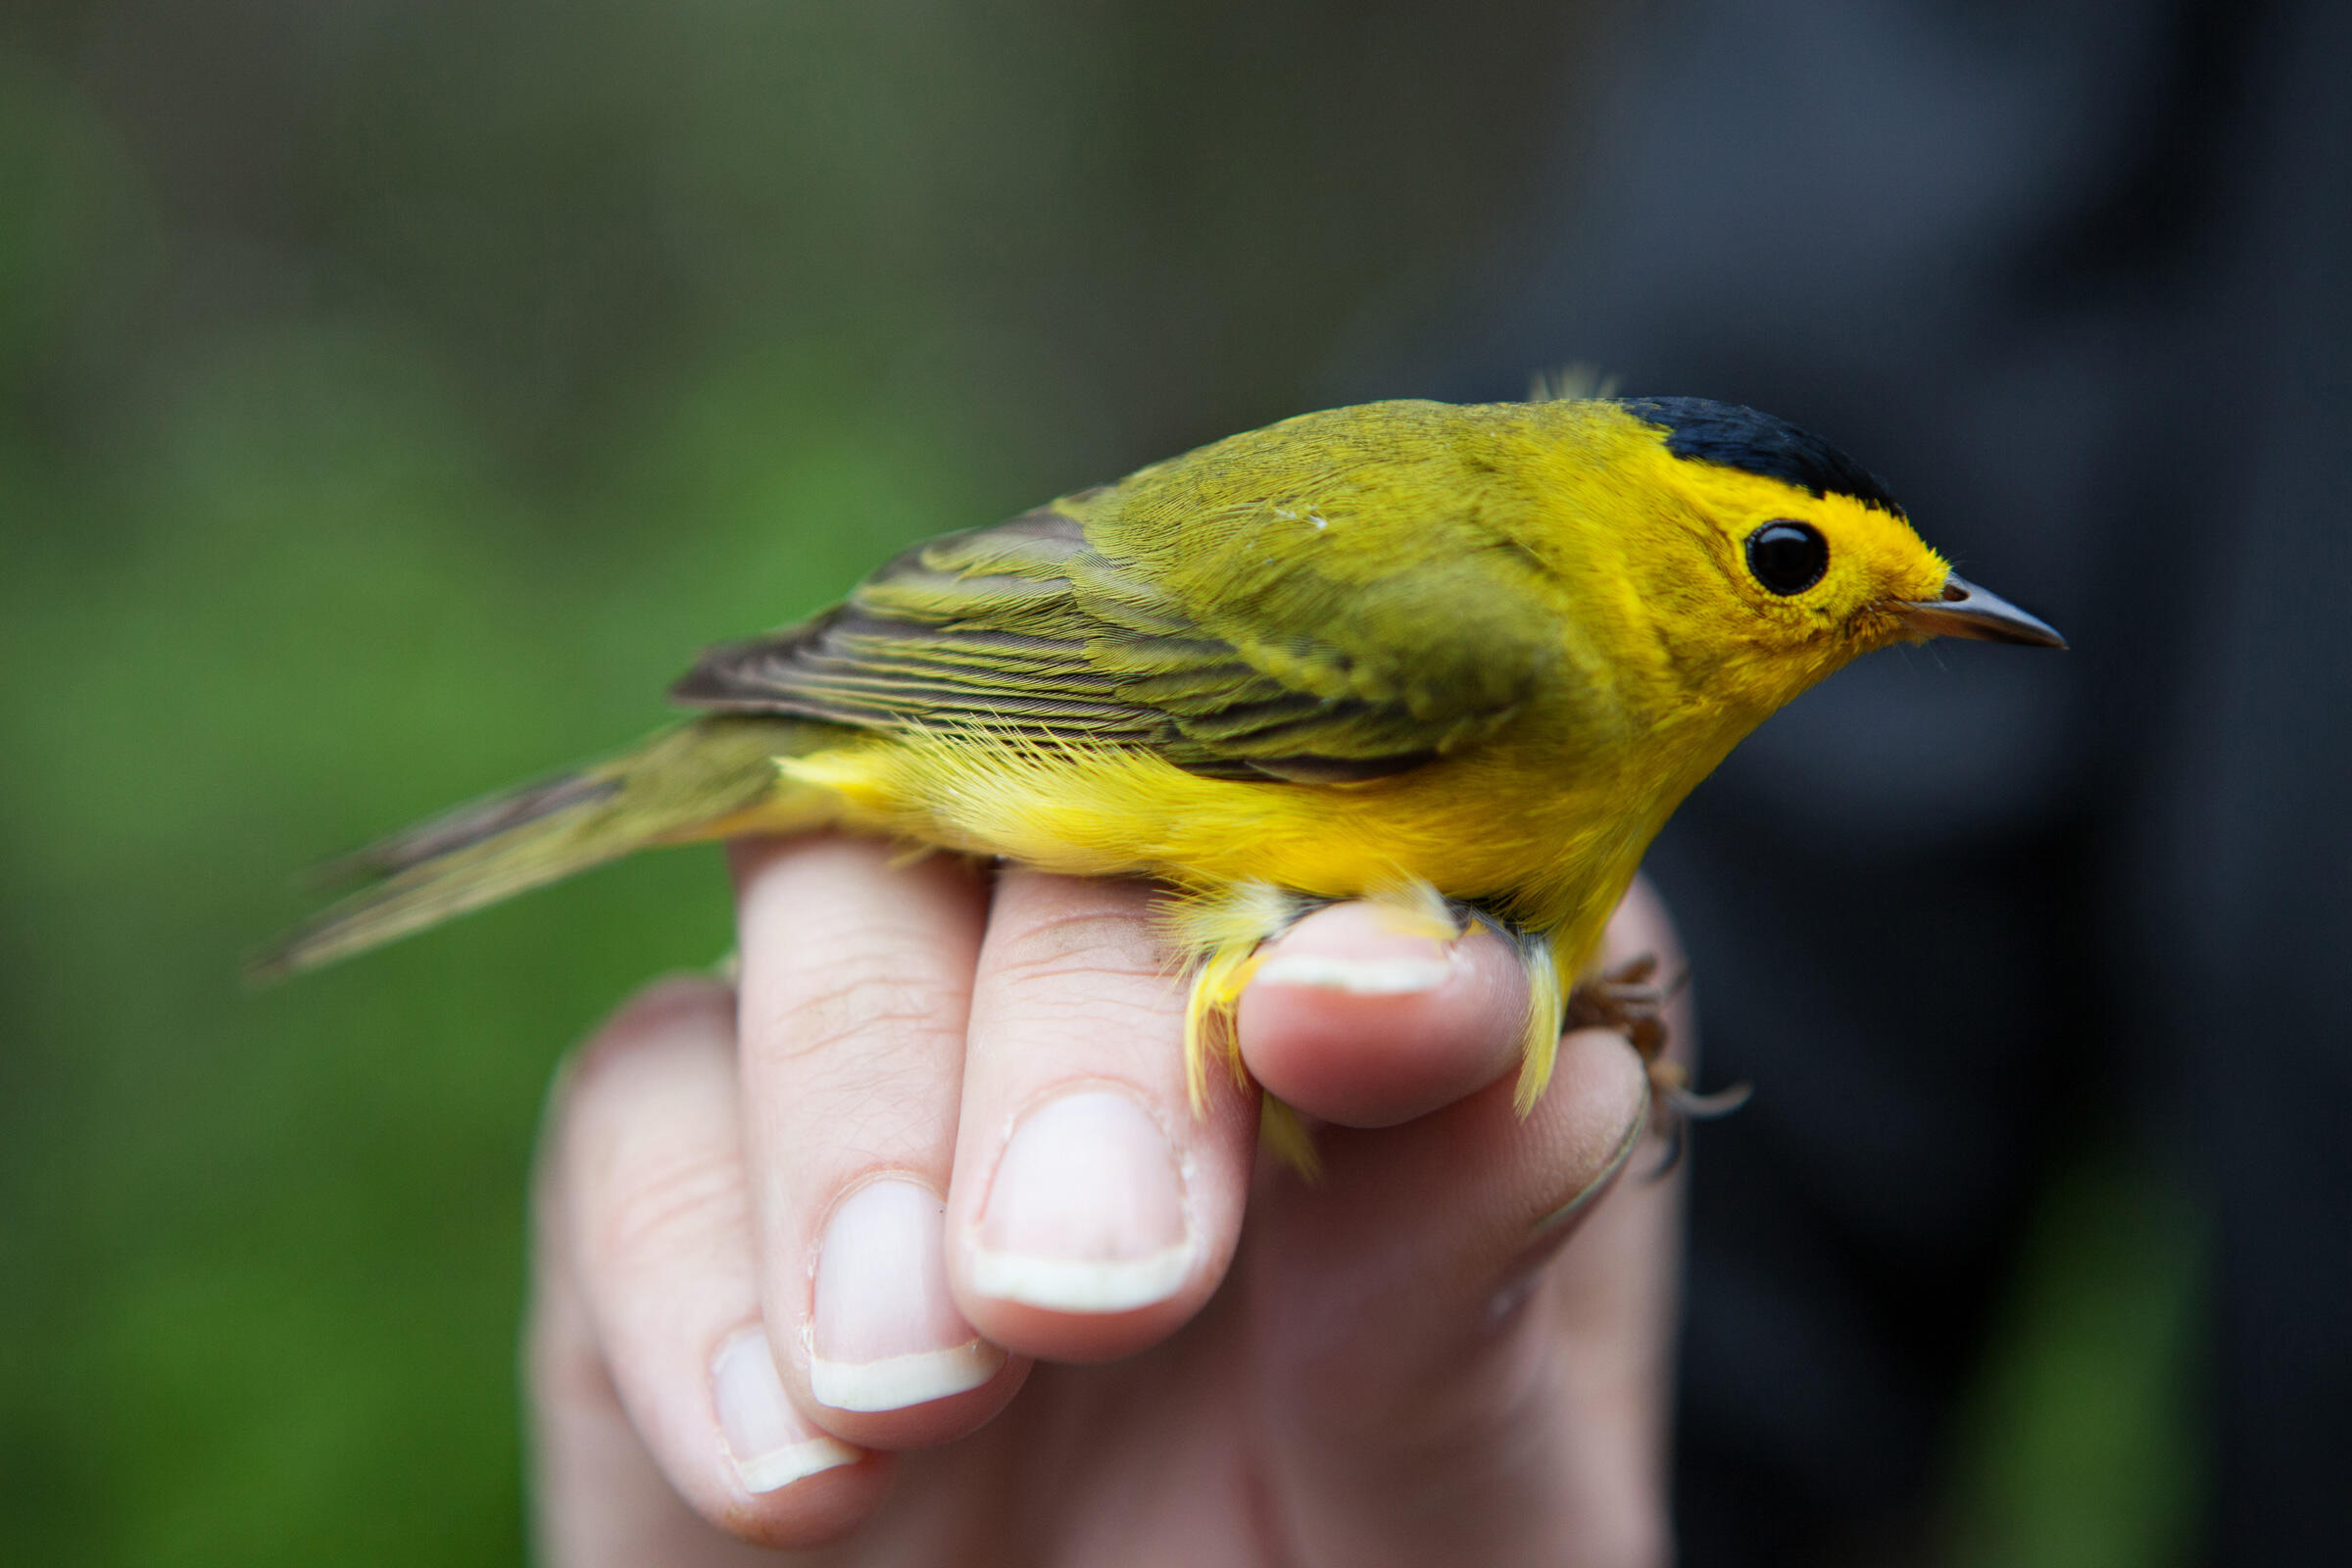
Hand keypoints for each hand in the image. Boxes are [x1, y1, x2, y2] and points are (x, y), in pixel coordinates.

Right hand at [529, 836, 1684, 1565]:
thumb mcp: (1456, 1488)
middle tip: (1084, 1293)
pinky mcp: (691, 1181)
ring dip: (858, 1121)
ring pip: (818, 890)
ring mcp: (899, 1056)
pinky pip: (633, 1105)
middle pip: (1048, 800)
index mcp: (1372, 988)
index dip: (1312, 863)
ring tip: (922, 1389)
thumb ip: (1453, 1252)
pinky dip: (687, 1261)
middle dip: (1064, 1027)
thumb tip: (1420, 982)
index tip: (1325, 1031)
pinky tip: (792, 1470)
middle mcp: (1125, 967)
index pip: (1338, 788)